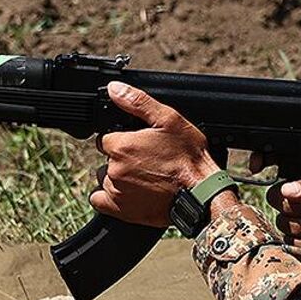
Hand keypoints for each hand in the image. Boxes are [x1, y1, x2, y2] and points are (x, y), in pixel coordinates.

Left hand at [89, 83, 216, 226]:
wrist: (201, 193)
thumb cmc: (189, 157)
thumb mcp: (169, 120)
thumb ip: (137, 102)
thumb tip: (114, 89)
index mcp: (122, 145)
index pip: (106, 138)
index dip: (123, 139)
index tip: (139, 144)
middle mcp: (114, 169)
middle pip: (107, 158)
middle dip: (122, 157)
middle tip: (146, 160)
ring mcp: (116, 191)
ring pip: (105, 178)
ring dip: (118, 176)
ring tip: (144, 176)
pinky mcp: (121, 211)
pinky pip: (100, 201)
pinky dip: (110, 196)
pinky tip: (129, 192)